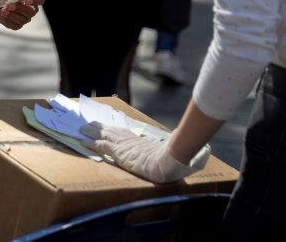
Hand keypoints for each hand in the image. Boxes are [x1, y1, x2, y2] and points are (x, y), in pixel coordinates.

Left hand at [0, 0, 41, 29]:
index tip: (26, 0)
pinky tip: (3, 14)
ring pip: (24, 20)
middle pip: (32, 12)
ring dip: (13, 15)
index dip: (36, 1)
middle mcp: (30, 8)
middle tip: (9, 5)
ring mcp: (24, 17)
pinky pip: (16, 25)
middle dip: (20, 9)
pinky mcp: (16, 24)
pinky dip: (9, 20)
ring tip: (3, 9)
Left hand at [81, 123, 210, 182]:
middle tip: (86, 121)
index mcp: (141, 140)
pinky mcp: (118, 151)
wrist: (169, 163)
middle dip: (98, 125)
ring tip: (80, 128)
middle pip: (111, 129)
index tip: (107, 123)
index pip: (124, 131)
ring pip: (102, 134)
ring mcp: (123, 144)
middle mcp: (131, 139)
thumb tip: (206, 151)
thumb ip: (184, 154)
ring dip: (90, 131)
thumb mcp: (176, 154)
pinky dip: (90, 141)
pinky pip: (100, 145)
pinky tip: (82, 140)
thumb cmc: (174, 159)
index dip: (114, 128)